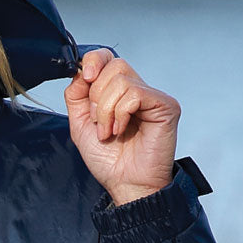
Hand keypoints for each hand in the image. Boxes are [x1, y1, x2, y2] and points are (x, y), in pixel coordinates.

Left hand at [64, 49, 179, 205]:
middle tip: (99, 123)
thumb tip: (79, 71)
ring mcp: (153, 96)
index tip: (85, 78)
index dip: (93, 61)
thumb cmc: (109, 160)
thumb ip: (77, 95)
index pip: (108, 58)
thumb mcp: (81, 124)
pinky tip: (122, 130)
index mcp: (119, 92)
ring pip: (121, 79)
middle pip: (113, 65)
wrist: (125, 184)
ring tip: (110, 132)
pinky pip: (135, 93)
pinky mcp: (165, 105)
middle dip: (97, 96)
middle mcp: (137, 90)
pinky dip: (121, 113)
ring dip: (106, 110)